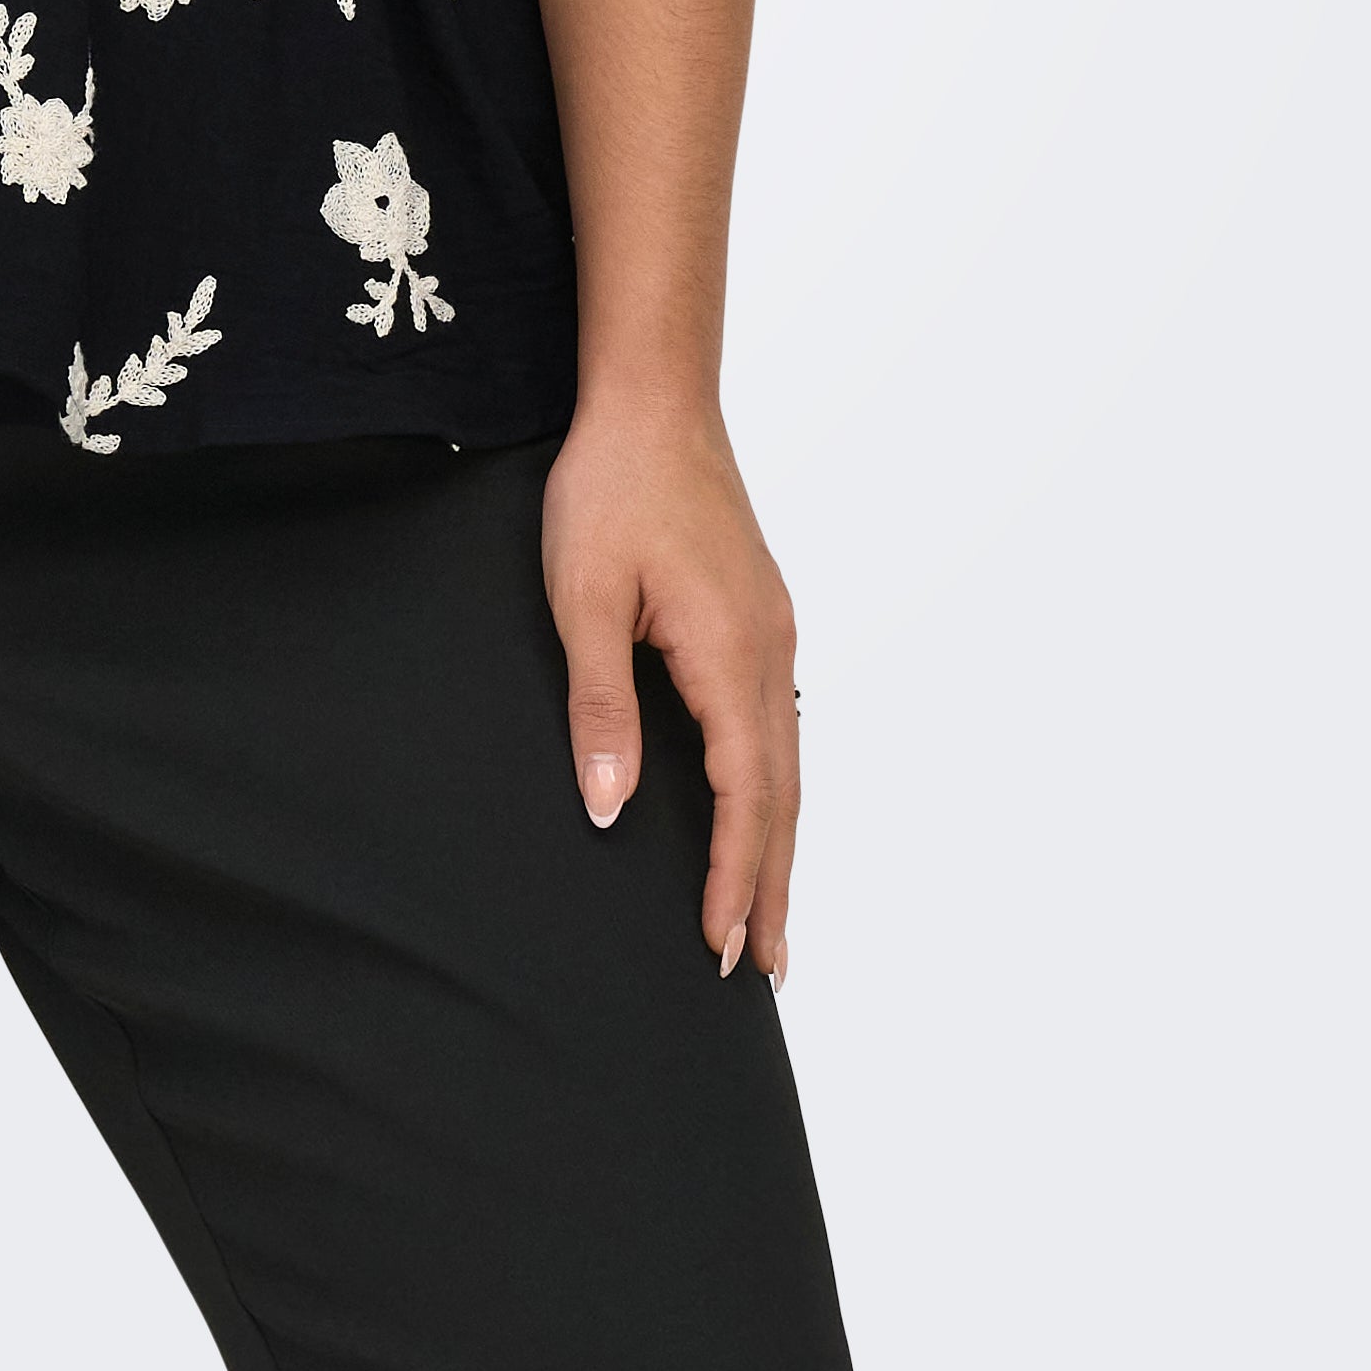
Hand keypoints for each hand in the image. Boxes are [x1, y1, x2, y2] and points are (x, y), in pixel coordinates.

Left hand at [542, 388, 801, 985]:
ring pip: (786, 762)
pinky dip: (772, 787)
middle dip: (770, 885)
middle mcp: (768, 651)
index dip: (732, 876)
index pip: (743, 794)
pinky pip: (776, 724)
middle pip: (781, 794)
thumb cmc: (611, 488)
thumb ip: (600, 706)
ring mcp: (772, 633)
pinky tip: (760, 811)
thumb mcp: (584, 599)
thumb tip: (610, 807)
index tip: (721, 947)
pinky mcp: (760, 616)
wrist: (652, 399)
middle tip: (762, 970)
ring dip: (777, 842)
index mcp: (730, 653)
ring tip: (767, 917)